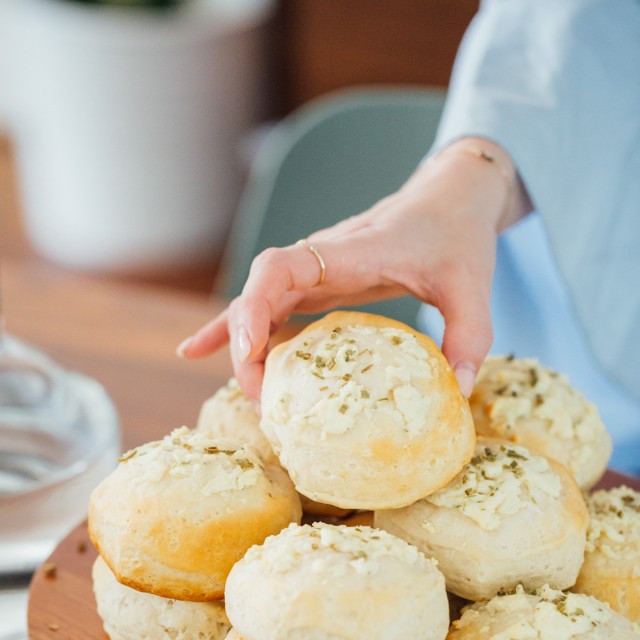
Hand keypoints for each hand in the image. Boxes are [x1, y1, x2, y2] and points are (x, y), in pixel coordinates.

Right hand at [178, 137, 530, 402]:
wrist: (450, 197)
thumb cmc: (458, 236)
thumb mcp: (474, 286)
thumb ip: (470, 336)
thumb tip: (457, 392)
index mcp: (352, 252)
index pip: (282, 267)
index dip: (255, 306)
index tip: (251, 351)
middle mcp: (322, 258)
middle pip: (259, 294)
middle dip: (246, 345)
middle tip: (263, 400)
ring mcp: (315, 271)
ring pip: (258, 303)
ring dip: (245, 347)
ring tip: (252, 398)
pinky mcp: (317, 284)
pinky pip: (269, 307)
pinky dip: (238, 330)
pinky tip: (201, 351)